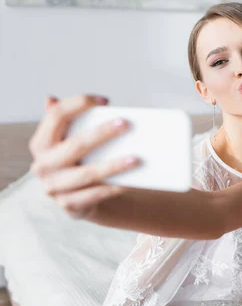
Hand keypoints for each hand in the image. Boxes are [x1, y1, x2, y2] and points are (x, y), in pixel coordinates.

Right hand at [29, 95, 137, 218]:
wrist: (78, 198)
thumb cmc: (77, 162)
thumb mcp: (67, 141)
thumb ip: (62, 121)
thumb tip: (50, 99)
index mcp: (41, 143)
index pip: (56, 116)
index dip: (79, 104)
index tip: (106, 100)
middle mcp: (43, 165)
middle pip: (75, 145)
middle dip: (102, 133)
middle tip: (125, 124)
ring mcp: (54, 187)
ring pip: (88, 173)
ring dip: (114, 166)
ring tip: (136, 159)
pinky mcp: (70, 205)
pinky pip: (96, 195)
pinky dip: (115, 187)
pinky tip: (131, 181)